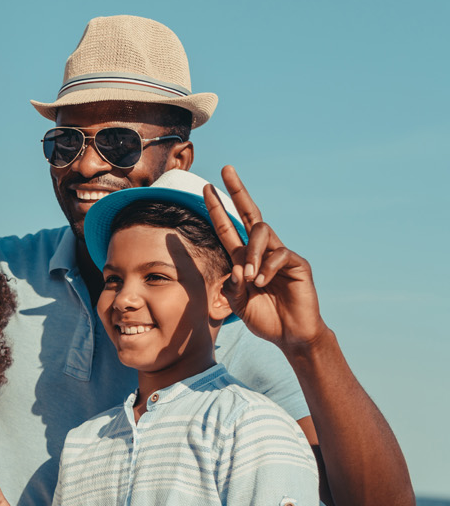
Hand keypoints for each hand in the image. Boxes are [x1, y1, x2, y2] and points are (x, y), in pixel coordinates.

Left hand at [204, 166, 328, 350]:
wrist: (290, 335)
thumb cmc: (264, 317)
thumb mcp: (237, 301)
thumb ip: (231, 285)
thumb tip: (235, 269)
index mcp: (244, 258)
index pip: (228, 227)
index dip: (217, 208)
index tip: (206, 187)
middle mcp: (262, 251)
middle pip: (250, 213)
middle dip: (238, 190)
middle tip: (226, 170)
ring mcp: (281, 255)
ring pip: (263, 233)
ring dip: (252, 253)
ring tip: (248, 277)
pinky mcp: (298, 264)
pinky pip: (280, 255)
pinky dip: (267, 269)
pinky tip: (262, 283)